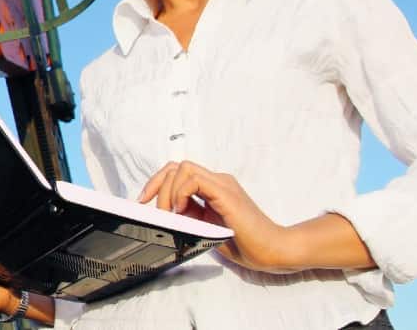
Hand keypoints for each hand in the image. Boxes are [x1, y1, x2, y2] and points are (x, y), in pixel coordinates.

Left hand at [138, 161, 299, 272]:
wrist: (272, 251)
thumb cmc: (244, 243)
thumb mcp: (205, 228)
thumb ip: (189, 216)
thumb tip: (165, 213)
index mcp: (213, 188)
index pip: (177, 173)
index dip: (157, 184)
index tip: (144, 202)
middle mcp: (217, 181)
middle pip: (176, 166)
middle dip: (157, 186)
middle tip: (156, 211)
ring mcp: (222, 184)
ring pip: (183, 168)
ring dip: (169, 191)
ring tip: (172, 214)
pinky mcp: (226, 193)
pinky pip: (194, 179)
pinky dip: (181, 194)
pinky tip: (183, 212)